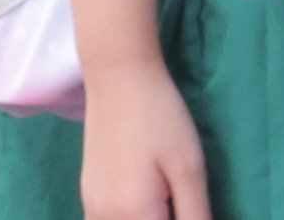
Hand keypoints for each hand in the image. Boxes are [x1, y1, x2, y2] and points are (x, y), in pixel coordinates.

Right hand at [75, 52, 211, 219]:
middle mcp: (104, 216)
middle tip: (182, 202)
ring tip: (165, 203)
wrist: (118, 76)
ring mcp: (91, 205)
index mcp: (134, 214)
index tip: (193, 209)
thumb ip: (196, 216)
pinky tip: (143, 208)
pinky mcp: (87, 193)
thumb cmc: (160, 118)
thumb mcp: (190, 169)